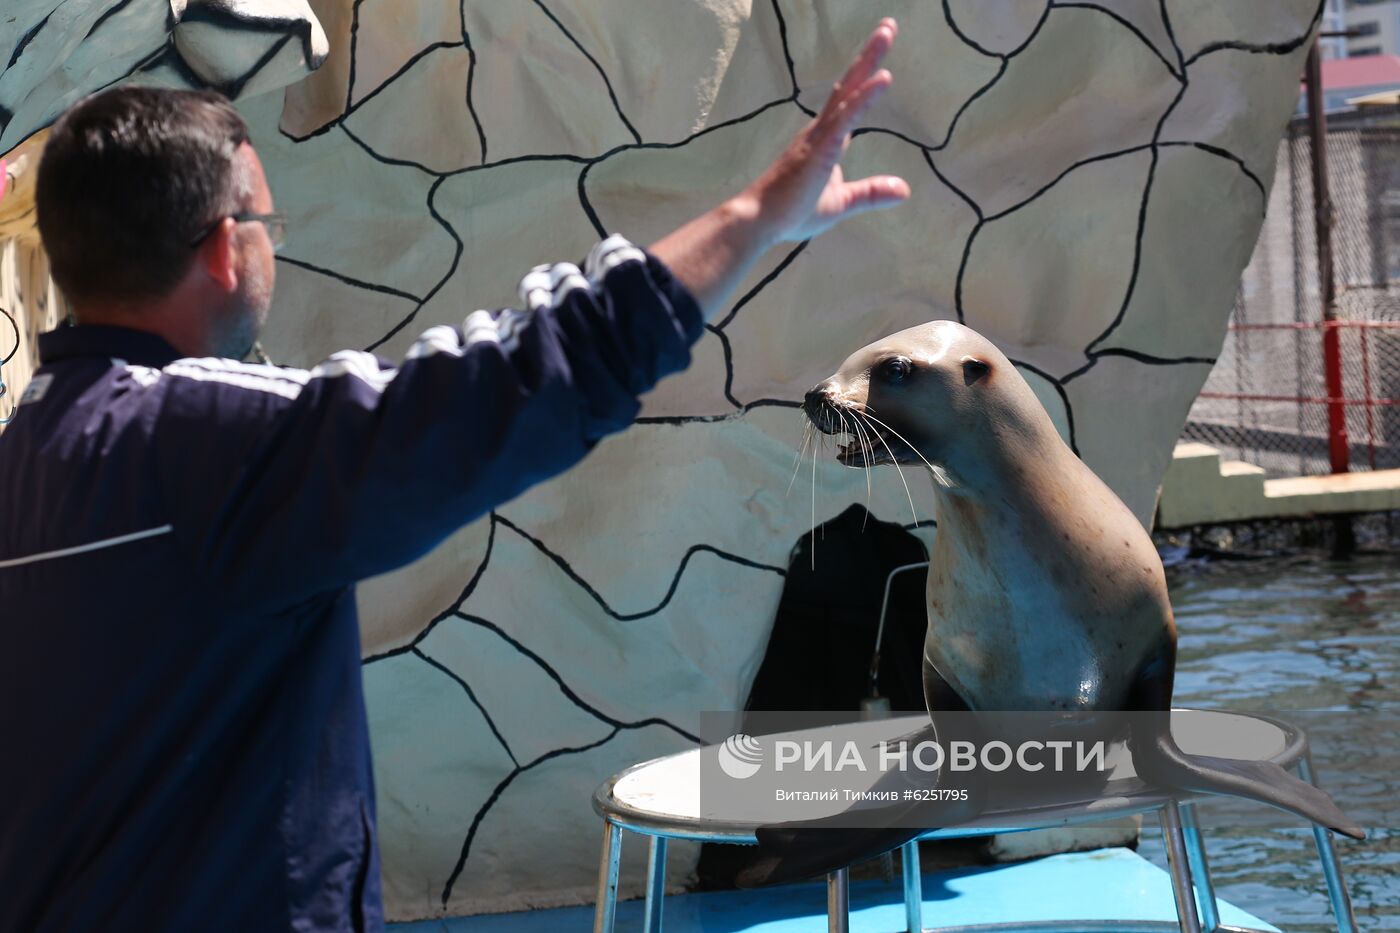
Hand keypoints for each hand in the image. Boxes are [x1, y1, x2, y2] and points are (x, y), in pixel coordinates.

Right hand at [744, 18, 909, 245]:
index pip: (851, 103)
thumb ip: (871, 193)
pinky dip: (865, 97)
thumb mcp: (841, 203)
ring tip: (887, 32)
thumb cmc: (791, 211)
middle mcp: (821, 130)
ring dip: (869, 62)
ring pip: (848, 92)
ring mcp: (819, 137)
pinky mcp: (820, 149)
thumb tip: (904, 190)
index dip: (867, 79)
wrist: (759, 222)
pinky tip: (882, 78)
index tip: (882, 59)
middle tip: (888, 26)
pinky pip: (846, 118)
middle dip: (869, 56)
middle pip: (849, 85)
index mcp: (826, 140)